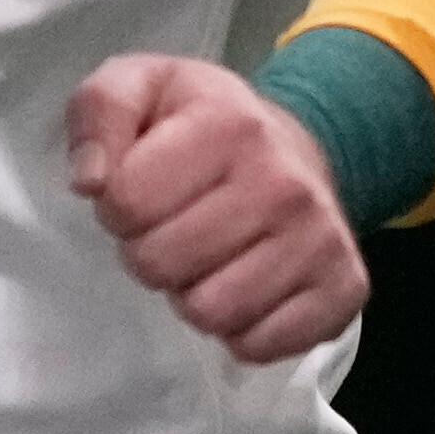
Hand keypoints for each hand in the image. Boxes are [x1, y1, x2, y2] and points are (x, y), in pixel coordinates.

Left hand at [67, 53, 364, 364]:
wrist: (296, 147)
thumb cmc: (203, 124)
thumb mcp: (143, 87)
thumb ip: (100, 111)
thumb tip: (90, 182)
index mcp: (231, 124)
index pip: (127, 203)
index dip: (118, 205)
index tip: (142, 191)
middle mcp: (285, 183)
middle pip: (160, 265)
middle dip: (151, 252)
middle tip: (174, 227)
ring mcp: (321, 239)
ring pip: (210, 313)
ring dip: (193, 294)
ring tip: (207, 257)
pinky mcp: (344, 289)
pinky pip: (259, 346)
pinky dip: (239, 330)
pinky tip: (244, 287)